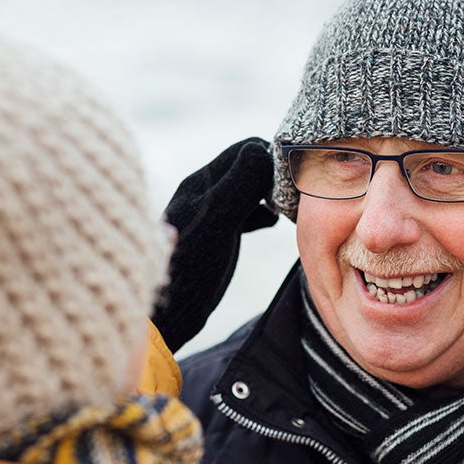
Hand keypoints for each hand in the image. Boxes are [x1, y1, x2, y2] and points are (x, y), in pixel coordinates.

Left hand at [151, 138, 278, 352]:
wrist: (167, 314)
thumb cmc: (190, 269)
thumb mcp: (218, 223)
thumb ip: (240, 185)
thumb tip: (265, 151)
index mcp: (203, 181)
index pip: (247, 149)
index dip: (275, 159)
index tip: (296, 183)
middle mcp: (205, 191)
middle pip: (249, 165)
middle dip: (275, 175)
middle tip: (296, 198)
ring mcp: (210, 212)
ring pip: (249, 188)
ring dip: (270, 193)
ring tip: (288, 211)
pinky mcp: (215, 234)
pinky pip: (245, 210)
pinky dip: (262, 212)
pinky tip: (271, 225)